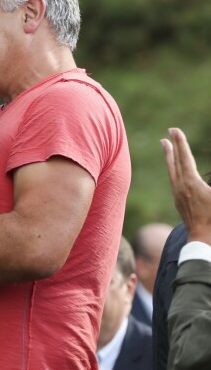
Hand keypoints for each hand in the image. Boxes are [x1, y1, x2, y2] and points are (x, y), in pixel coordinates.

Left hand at [162, 127, 210, 243]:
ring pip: (172, 171)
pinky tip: (175, 169)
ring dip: (170, 158)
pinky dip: (174, 170)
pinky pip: (174, 180)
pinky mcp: (179, 202)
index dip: (180, 142)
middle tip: (168, 134)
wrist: (204, 240)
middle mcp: (180, 187)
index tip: (174, 129)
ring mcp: (178, 195)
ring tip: (166, 147)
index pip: (184, 157)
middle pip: (174, 162)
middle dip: (172, 147)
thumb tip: (201, 174)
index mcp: (191, 183)